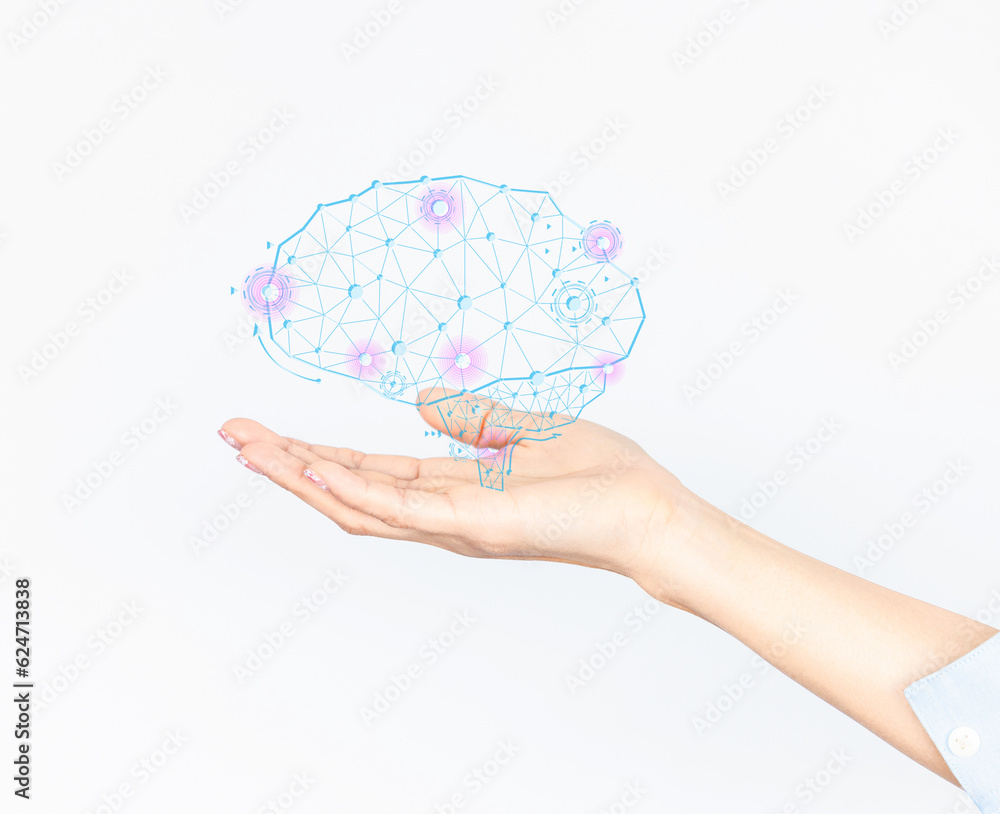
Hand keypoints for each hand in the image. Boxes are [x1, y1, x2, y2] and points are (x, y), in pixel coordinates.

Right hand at [220, 390, 685, 587]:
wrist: (647, 510)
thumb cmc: (598, 475)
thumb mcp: (524, 430)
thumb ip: (471, 419)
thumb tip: (422, 400)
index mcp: (452, 489)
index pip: (369, 471)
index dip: (316, 453)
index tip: (270, 431)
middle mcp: (441, 514)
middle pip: (347, 490)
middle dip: (288, 464)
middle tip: (232, 435)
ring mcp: (451, 526)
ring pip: (358, 505)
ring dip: (300, 476)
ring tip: (249, 448)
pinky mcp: (471, 527)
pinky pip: (399, 511)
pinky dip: (351, 491)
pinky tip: (311, 470)